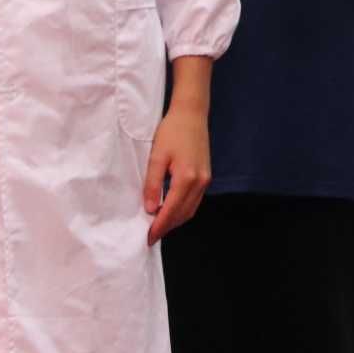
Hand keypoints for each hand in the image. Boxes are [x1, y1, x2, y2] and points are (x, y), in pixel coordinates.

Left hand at [143, 105, 211, 244]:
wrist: (191, 114)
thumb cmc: (171, 131)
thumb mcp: (156, 156)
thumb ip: (152, 183)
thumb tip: (149, 209)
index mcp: (186, 178)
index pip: (171, 211)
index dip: (159, 226)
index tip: (147, 238)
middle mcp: (200, 182)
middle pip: (183, 214)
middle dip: (167, 227)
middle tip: (151, 236)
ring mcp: (206, 179)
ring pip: (191, 209)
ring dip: (176, 220)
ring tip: (159, 226)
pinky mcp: (206, 175)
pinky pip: (195, 200)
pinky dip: (183, 210)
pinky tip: (171, 209)